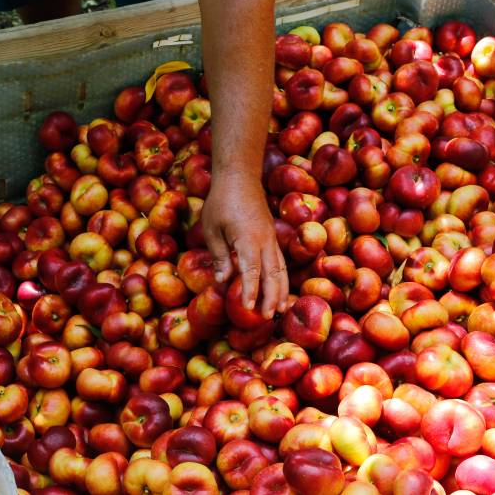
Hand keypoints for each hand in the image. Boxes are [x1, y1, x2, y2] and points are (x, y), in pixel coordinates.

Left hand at [202, 172, 288, 318]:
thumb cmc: (222, 200)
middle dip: (271, 297)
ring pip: (281, 269)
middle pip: (273, 274)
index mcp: (248, 238)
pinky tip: (280, 290)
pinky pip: (281, 261)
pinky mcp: (272, 236)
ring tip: (280, 310)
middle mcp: (265, 240)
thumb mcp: (212, 228)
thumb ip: (219, 256)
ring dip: (281, 290)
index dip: (251, 291)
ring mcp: (272, 237)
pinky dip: (281, 277)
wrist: (240, 176)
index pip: (252, 270)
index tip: (249, 308)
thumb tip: (222, 281)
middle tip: (267, 317)